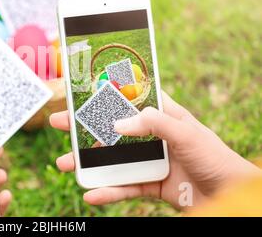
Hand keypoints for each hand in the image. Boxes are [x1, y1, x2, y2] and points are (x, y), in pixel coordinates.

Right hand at [50, 91, 260, 208]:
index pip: (127, 98)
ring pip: (111, 159)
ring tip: (64, 164)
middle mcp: (150, 135)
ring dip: (88, 162)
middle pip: (111, 128)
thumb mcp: (186, 132)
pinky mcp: (149, 183)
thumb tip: (118, 122)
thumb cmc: (215, 157)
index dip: (104, 93)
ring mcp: (147, 160)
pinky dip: (107, 191)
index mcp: (161, 115)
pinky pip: (123, 186)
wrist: (229, 196)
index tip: (79, 91)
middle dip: (84, 127)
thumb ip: (154, 123)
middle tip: (59, 123)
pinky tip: (91, 193)